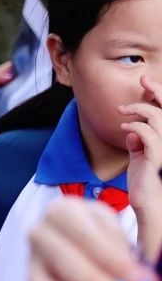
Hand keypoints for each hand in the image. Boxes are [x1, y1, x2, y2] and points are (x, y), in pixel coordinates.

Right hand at [28, 196, 150, 280]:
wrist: (99, 254)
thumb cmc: (116, 239)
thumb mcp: (133, 225)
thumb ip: (143, 221)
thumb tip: (141, 227)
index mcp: (68, 209)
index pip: (84, 233)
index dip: (111, 257)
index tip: (139, 279)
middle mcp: (42, 227)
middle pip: (61, 255)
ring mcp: (33, 254)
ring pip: (44, 279)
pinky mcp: (32, 276)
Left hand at [121, 75, 161, 222]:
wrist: (146, 201)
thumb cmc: (144, 180)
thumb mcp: (140, 156)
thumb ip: (138, 142)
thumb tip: (132, 129)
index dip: (160, 94)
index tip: (146, 82)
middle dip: (157, 90)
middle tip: (143, 79)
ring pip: (157, 117)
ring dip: (138, 108)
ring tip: (122, 111)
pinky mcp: (158, 156)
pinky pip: (147, 133)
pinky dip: (134, 126)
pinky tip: (124, 127)